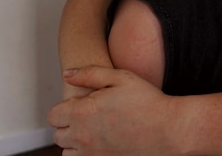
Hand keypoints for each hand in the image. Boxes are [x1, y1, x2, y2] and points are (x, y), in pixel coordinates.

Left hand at [48, 66, 178, 155]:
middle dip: (69, 125)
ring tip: (95, 132)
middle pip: (58, 134)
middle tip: (90, 117)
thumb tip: (68, 74)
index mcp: (83, 112)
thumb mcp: (121, 77)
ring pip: (67, 151)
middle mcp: (82, 136)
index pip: (53, 115)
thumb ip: (90, 74)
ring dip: (75, 142)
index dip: (64, 108)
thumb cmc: (148, 102)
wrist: (168, 130)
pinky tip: (101, 144)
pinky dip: (85, 153)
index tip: (79, 105)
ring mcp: (90, 154)